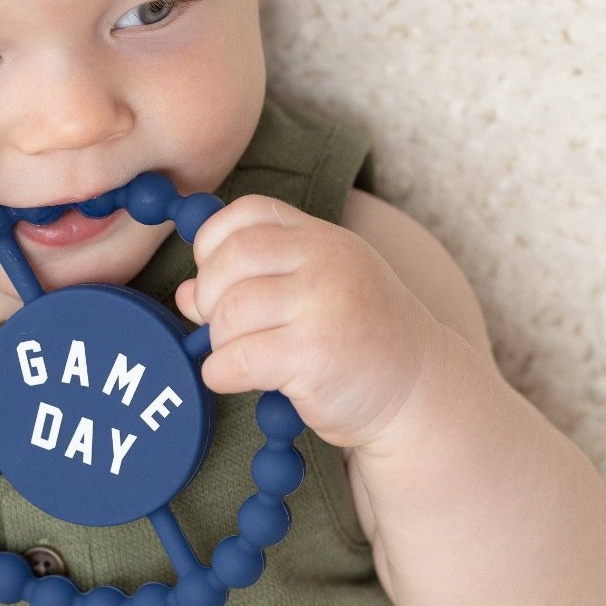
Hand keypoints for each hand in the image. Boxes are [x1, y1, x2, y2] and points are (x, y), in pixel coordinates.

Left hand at [174, 194, 435, 449]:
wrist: (420, 392)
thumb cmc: (358, 341)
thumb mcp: (315, 292)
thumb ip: (256, 281)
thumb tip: (185, 293)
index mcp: (322, 238)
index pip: (246, 213)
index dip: (212, 243)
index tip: (215, 279)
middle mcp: (326, 261)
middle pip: (231, 257)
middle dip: (208, 295)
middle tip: (217, 324)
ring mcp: (324, 306)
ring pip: (230, 312)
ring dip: (218, 341)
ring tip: (239, 356)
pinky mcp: (316, 356)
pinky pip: (237, 359)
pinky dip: (221, 373)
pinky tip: (235, 379)